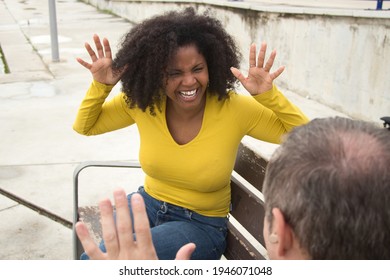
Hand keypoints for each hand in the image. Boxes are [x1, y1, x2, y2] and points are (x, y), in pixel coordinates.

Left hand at [75, 188, 195, 259]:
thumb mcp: (169, 274)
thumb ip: (180, 260)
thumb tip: (191, 245)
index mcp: (146, 256)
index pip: (143, 229)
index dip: (139, 211)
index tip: (136, 196)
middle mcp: (129, 257)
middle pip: (124, 228)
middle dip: (121, 208)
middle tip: (117, 190)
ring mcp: (114, 262)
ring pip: (108, 236)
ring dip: (105, 217)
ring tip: (103, 200)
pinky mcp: (102, 268)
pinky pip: (91, 252)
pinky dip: (84, 238)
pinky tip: (79, 224)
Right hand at [76, 34, 121, 84]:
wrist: (106, 85)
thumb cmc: (114, 78)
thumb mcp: (120, 73)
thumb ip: (124, 67)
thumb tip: (131, 62)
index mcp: (109, 60)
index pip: (107, 50)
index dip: (106, 45)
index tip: (105, 39)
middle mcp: (102, 60)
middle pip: (99, 49)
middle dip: (97, 43)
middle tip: (95, 35)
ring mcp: (96, 64)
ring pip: (92, 55)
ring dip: (89, 49)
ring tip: (86, 43)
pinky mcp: (92, 68)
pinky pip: (86, 65)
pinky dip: (82, 62)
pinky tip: (77, 58)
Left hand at [230, 42, 284, 94]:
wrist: (259, 95)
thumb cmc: (251, 88)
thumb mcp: (244, 82)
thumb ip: (238, 75)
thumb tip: (231, 68)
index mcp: (252, 70)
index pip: (252, 59)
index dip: (252, 52)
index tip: (253, 44)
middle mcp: (259, 69)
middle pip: (261, 59)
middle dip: (262, 51)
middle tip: (264, 42)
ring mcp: (265, 73)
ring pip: (268, 64)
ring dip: (271, 58)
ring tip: (274, 51)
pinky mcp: (270, 78)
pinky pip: (275, 74)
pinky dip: (279, 71)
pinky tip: (283, 67)